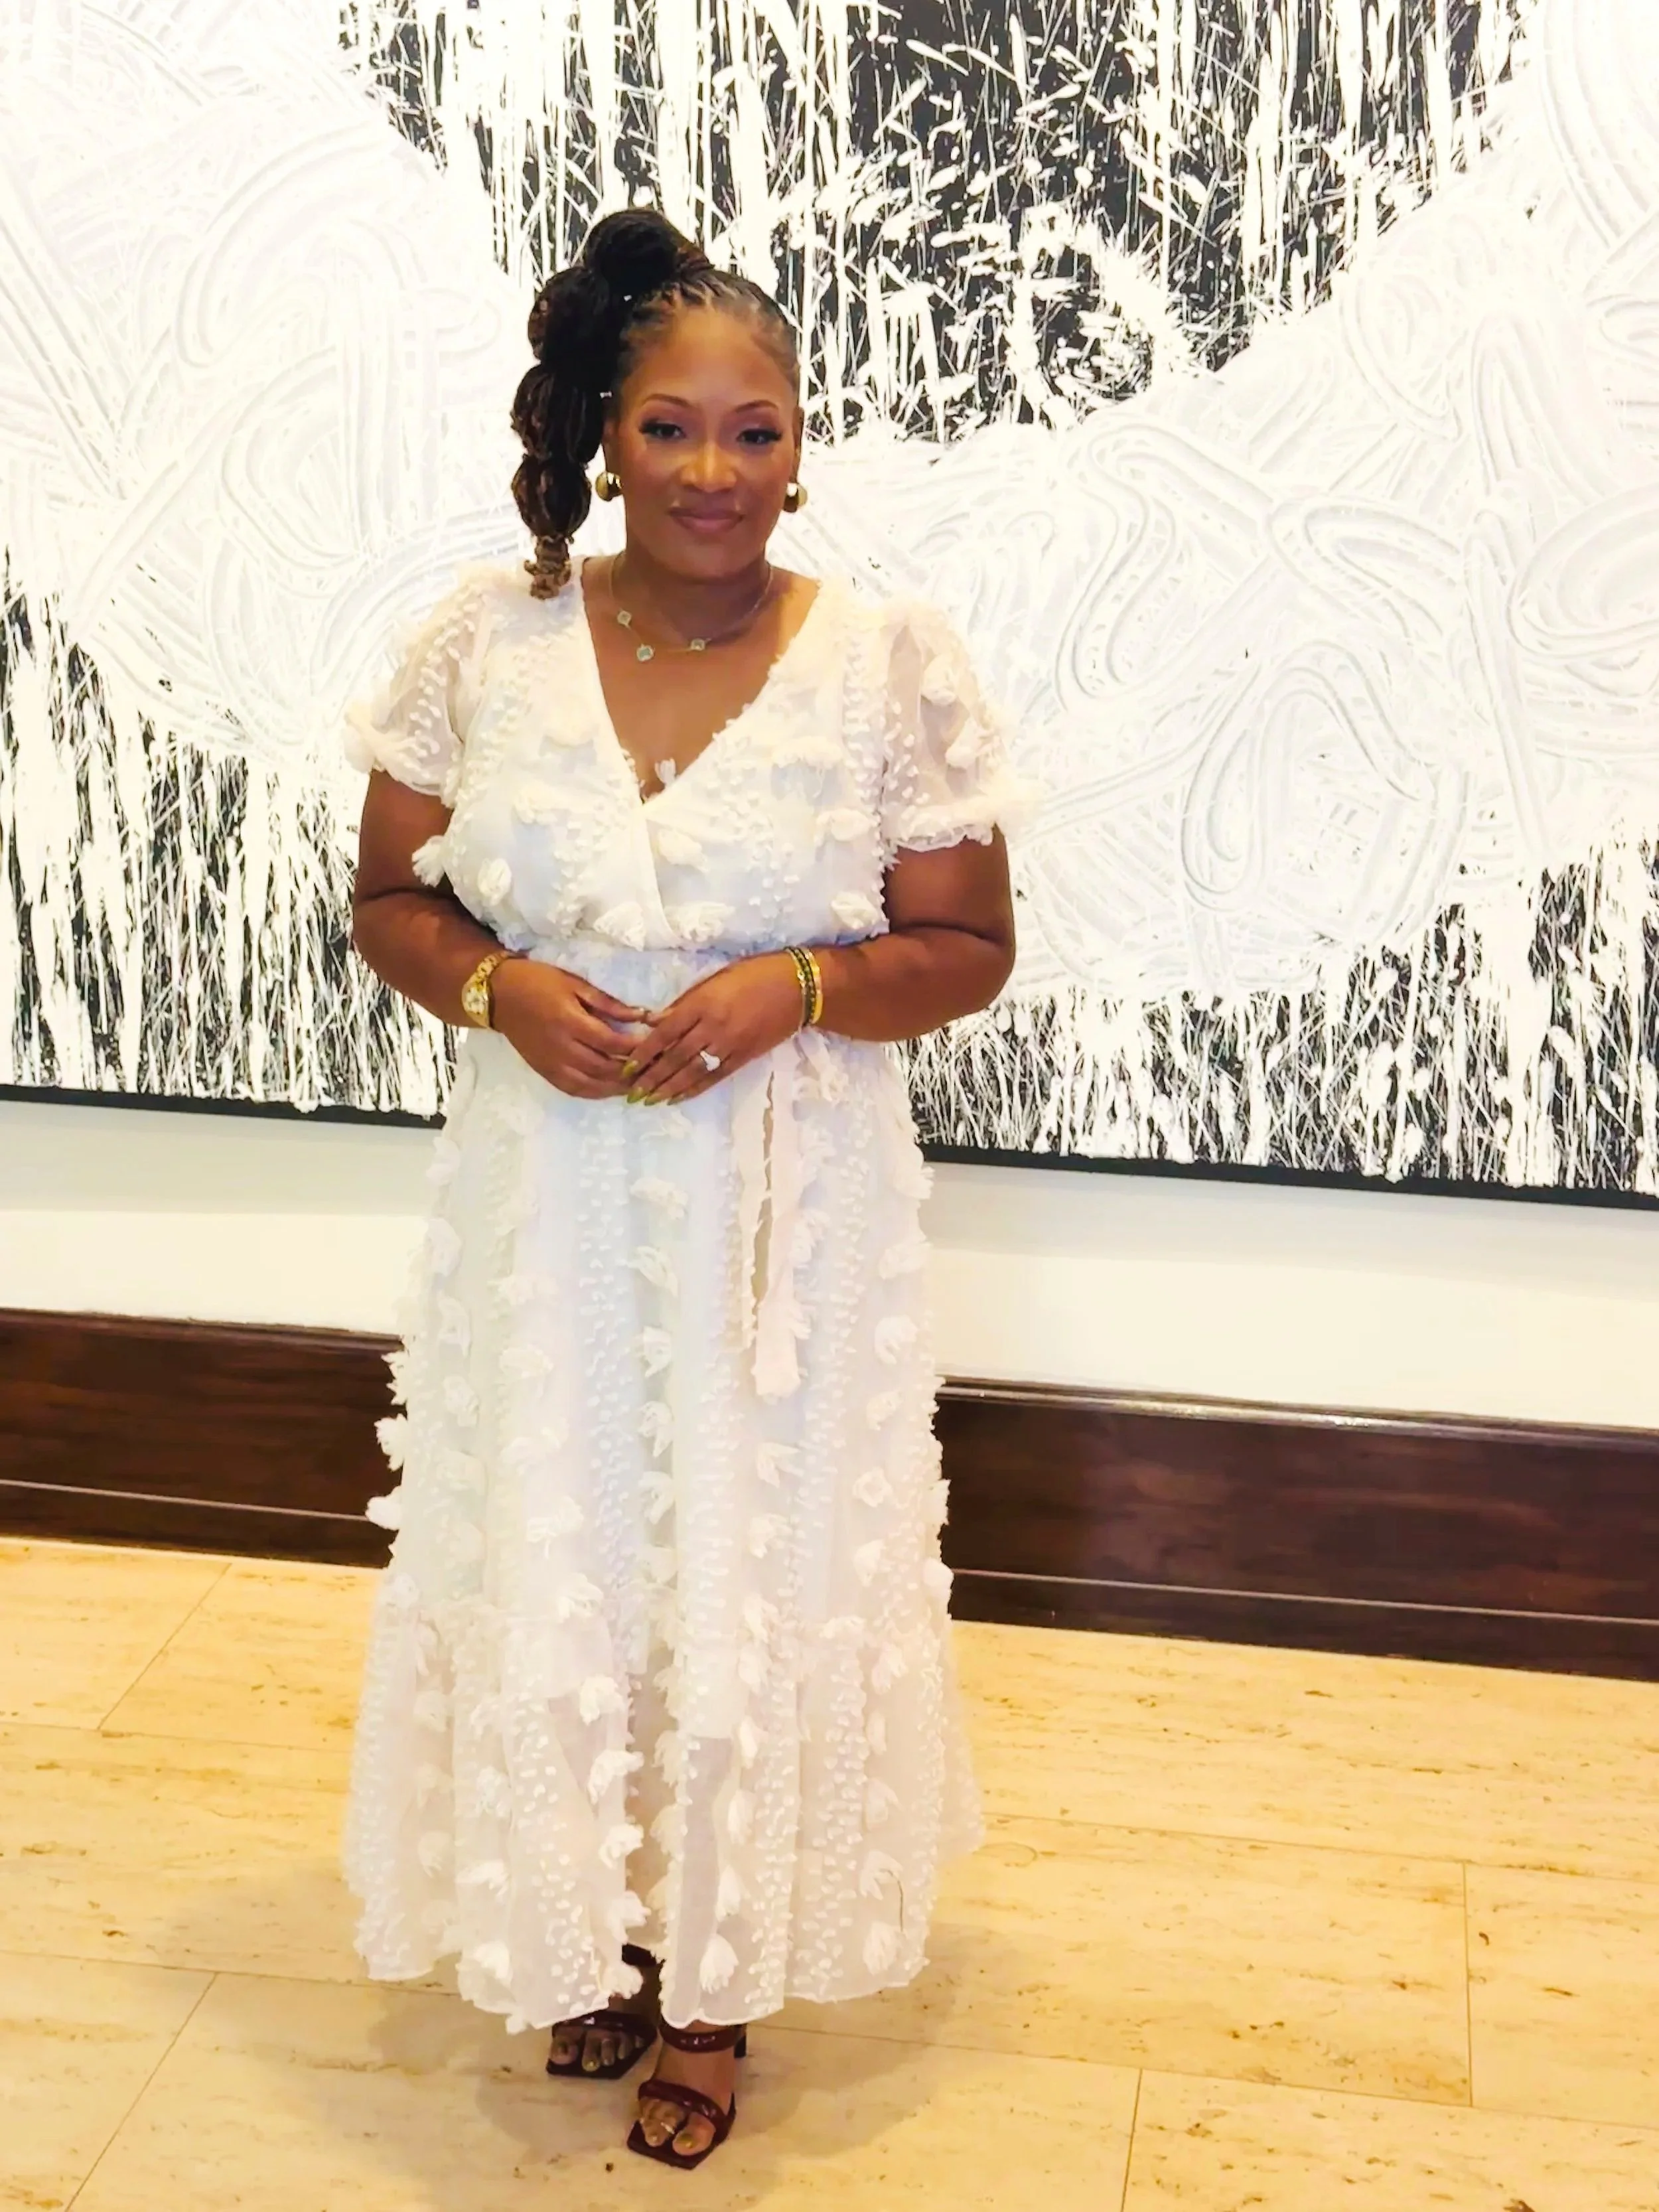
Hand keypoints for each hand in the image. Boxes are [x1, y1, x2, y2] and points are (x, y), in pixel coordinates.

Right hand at [489, 959, 643, 1098]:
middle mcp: (561, 1048)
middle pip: (605, 1068)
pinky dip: (596, 1093)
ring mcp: (551, 1064)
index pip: (612, 1043)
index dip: (637, 1047)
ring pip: (592, 1085)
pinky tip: (612, 1089)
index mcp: (570, 1021)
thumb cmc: (539, 981)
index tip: (658, 1046)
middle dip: (633, 1071)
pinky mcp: (545, 1072)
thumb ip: (609, 1004)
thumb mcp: (575, 984)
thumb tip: (643, 1016)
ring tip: (640, 1083)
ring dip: (618, 1087)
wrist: (499, 995)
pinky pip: (574, 1090)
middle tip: (655, 1069)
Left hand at [625, 952, 804, 1103]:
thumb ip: (685, 1001)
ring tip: (649, 1100)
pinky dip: (694, 1089)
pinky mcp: (744, 1057)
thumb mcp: (716, 978)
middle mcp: (713, 1026)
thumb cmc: (755, 973)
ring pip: (692, 1071)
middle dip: (651, 1077)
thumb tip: (654, 1021)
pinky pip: (714, 1077)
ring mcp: (730, 1044)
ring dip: (668, 1088)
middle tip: (631, 1093)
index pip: (665, 1032)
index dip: (644, 1052)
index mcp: (703, 1003)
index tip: (627, 1066)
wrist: (799, 987)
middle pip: (675, 1057)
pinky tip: (678, 1098)